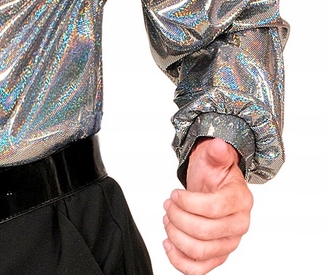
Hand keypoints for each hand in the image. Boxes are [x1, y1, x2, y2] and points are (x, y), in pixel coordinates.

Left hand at [162, 137, 252, 273]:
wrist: (213, 187)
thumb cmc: (213, 174)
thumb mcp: (212, 158)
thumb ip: (217, 152)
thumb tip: (219, 145)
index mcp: (240, 201)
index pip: (214, 208)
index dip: (188, 202)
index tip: (174, 194)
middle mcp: (238, 225)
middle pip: (204, 232)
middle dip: (177, 217)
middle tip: (168, 205)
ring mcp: (228, 243)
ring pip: (199, 251)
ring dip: (176, 235)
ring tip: (168, 218)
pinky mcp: (218, 255)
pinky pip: (200, 268)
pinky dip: (180, 261)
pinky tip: (168, 244)